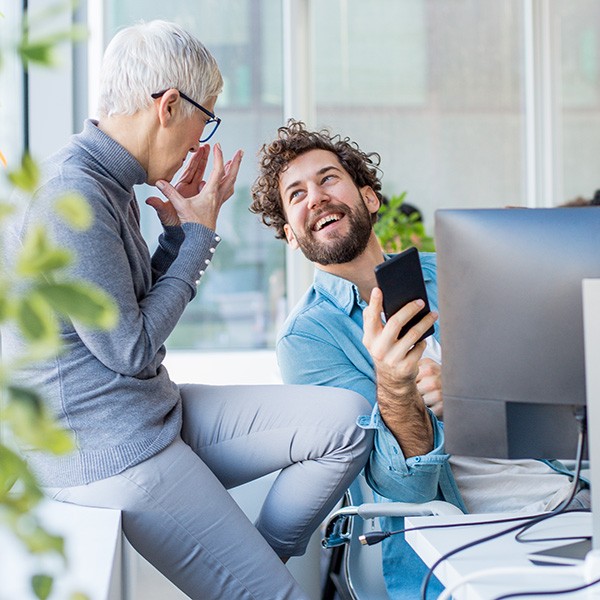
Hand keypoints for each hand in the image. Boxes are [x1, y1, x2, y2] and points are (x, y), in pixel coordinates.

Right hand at [154, 144, 242, 230]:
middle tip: (240, 152)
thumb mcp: (180, 206)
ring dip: (233, 172)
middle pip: (231, 176)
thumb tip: (158, 182)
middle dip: (235, 162)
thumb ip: (169, 193)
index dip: (218, 157)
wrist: (200, 239)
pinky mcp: (217, 206)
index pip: (218, 170)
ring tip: (234, 163)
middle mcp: (218, 195)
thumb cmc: (192, 224)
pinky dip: (228, 183)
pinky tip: (226, 182)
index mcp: (211, 192)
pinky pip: (226, 191)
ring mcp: (219, 201)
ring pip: (230, 183)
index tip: (218, 146)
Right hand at [362, 287, 437, 456]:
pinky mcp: (406, 367)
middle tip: (421, 302)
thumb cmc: (385, 351)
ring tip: (433, 314)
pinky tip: (425, 336)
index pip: (370, 318)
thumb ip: (374, 321)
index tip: (380, 289)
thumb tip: (380, 297)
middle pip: (395, 323)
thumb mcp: (375, 339)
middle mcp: (378, 349)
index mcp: (369, 339)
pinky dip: (423, 341)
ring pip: (413, 334)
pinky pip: (419, 347)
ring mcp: (392, 359)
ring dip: (425, 322)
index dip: (374, 303)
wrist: (392, 382)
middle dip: (410, 309)